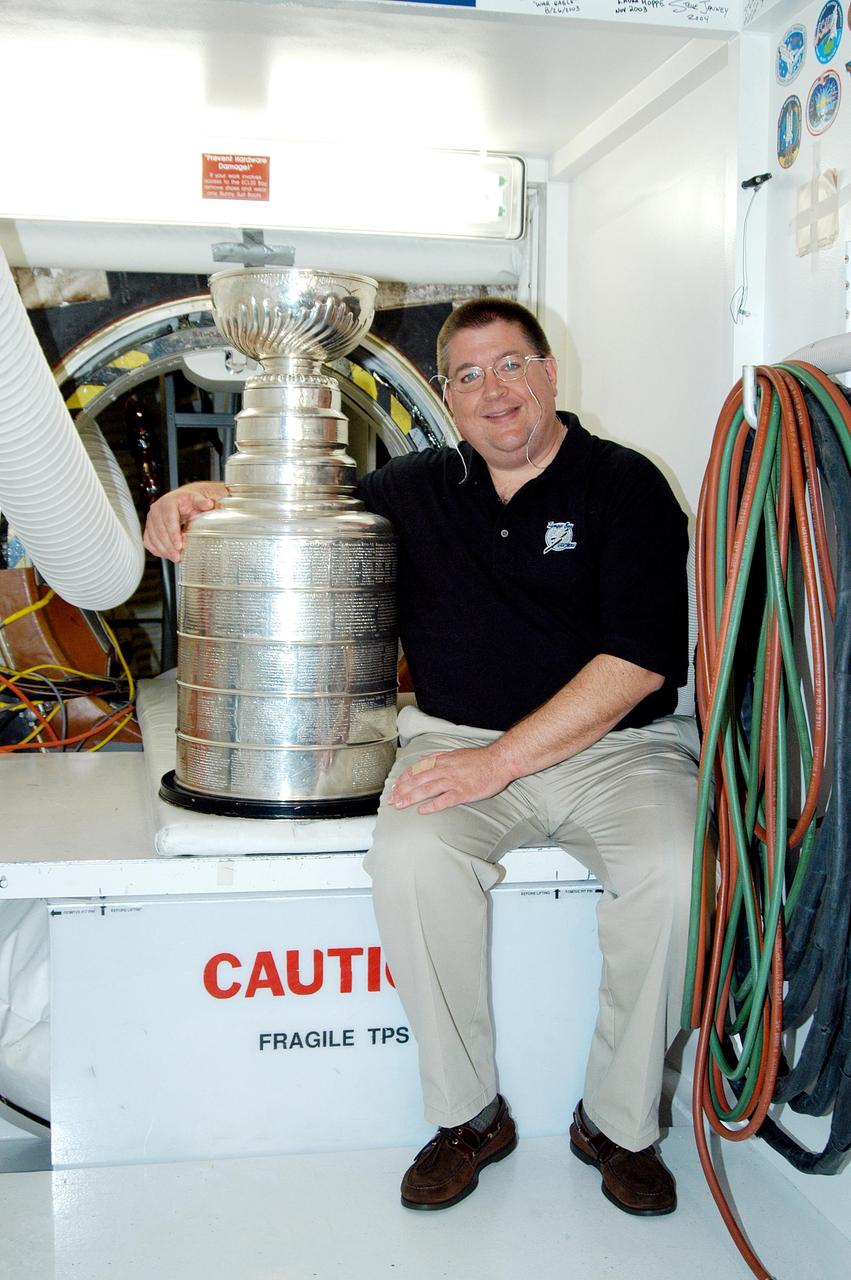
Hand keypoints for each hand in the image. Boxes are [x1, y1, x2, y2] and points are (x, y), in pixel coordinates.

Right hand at [143, 482, 226, 561]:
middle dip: (169, 546)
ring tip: (175, 558)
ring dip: (164, 550)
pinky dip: (157, 550)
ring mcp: (151, 520)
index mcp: (168, 503)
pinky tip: (167, 555)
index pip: (169, 520)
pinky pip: (149, 541)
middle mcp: (156, 510)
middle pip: (160, 531)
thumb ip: (202, 502)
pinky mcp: (149, 528)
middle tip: (178, 557)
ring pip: (153, 538)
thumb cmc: (188, 501)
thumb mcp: (197, 499)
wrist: (181, 500)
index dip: (173, 535)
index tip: (180, 546)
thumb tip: (209, 504)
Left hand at [388, 744, 513, 813]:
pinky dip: (432, 805)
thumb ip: (437, 756)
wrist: (499, 761)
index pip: (417, 769)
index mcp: (442, 760)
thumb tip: (422, 759)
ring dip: (411, 797)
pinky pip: (445, 800)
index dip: (403, 779)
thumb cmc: (479, 759)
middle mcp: (445, 770)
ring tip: (400, 804)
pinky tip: (422, 810)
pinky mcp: (463, 792)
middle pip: (418, 780)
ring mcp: (454, 781)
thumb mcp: (454, 752)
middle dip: (402, 790)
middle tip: (391, 799)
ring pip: (427, 789)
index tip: (394, 787)